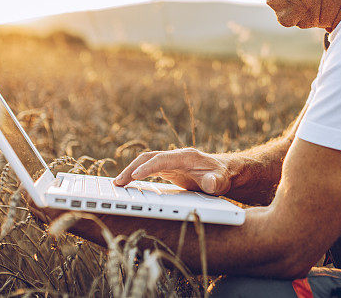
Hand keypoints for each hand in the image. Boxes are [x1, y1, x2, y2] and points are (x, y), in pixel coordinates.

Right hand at [113, 148, 235, 194]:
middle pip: (149, 158)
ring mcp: (171, 162)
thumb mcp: (221, 181)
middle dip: (132, 168)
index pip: (163, 159)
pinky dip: (136, 174)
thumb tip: (211, 183)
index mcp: (186, 156)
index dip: (148, 167)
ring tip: (117, 184)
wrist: (224, 172)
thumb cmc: (221, 176)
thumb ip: (216, 182)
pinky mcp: (168, 169)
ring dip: (131, 171)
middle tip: (118, 183)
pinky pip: (148, 169)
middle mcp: (176, 156)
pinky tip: (127, 184)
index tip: (135, 176)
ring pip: (146, 162)